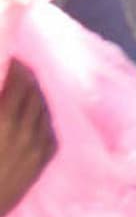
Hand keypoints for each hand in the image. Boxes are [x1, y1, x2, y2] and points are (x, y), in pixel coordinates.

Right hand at [0, 63, 53, 216]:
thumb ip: (0, 103)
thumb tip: (4, 90)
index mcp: (3, 122)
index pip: (16, 82)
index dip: (14, 66)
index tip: (10, 55)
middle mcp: (25, 131)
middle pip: (33, 91)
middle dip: (25, 75)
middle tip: (18, 64)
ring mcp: (37, 146)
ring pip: (44, 107)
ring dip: (35, 92)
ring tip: (26, 82)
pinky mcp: (42, 160)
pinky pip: (49, 127)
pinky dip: (42, 113)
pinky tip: (35, 108)